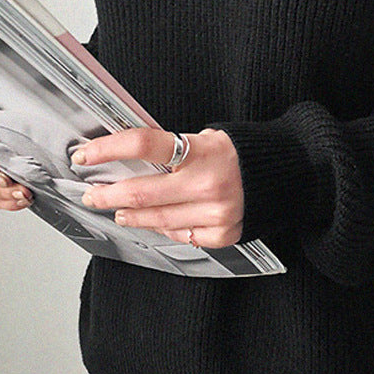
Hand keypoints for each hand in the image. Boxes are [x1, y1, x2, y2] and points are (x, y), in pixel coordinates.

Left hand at [74, 127, 243, 248]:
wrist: (286, 171)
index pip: (143, 145)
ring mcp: (216, 213)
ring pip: (155, 220)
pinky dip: (161, 228)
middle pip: (140, 193)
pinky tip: (155, 221)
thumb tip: (126, 158)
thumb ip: (172, 150)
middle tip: (92, 193)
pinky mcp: (222, 234)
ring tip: (118, 209)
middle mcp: (209, 184)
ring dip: (128, 215)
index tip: (86, 155)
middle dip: (107, 194)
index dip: (107, 150)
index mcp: (203, 150)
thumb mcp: (207, 138)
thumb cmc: (240, 153)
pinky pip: (179, 235)